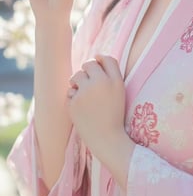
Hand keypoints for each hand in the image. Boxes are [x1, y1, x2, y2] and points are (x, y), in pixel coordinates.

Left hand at [67, 56, 133, 186]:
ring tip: (85, 95)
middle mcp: (101, 83)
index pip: (106, 58)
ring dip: (78, 82)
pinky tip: (83, 109)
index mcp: (115, 80)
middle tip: (89, 83)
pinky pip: (70, 92)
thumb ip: (111, 73)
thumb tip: (96, 56)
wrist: (107, 139)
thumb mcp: (119, 91)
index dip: (100, 59)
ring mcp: (86, 92)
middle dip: (87, 70)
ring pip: (76, 76)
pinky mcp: (74, 103)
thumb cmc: (114, 114)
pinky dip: (74, 98)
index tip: (98, 65)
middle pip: (89, 64)